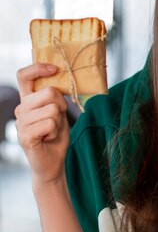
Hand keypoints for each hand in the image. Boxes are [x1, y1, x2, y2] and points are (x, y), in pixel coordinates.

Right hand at [15, 63, 69, 184]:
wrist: (53, 163)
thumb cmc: (55, 137)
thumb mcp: (59, 112)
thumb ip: (55, 97)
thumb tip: (58, 79)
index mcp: (27, 100)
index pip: (24, 76)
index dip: (38, 68)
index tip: (55, 69)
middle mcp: (21, 109)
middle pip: (48, 92)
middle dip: (62, 105)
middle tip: (57, 120)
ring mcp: (21, 122)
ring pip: (52, 109)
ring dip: (59, 122)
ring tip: (51, 132)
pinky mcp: (25, 135)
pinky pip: (50, 123)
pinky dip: (55, 132)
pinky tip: (48, 139)